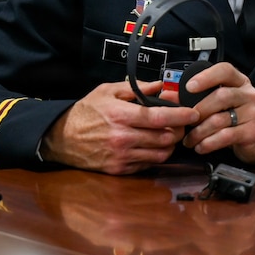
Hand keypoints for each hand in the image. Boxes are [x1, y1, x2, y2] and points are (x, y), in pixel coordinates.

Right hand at [41, 80, 198, 174]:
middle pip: (165, 138)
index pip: (160, 118)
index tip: (193, 113)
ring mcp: (122, 156)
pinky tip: (152, 146)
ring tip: (168, 135)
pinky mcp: (119, 169)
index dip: (181, 116)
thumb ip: (137, 88)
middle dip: (179, 130)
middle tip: (182, 124)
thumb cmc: (86, 112)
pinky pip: (148, 164)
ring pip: (160, 154)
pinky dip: (155, 155)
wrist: (61, 138)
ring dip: (169, 145)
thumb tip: (161, 85)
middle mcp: (123, 138)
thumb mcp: (108, 91)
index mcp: (121, 115)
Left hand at [178, 62, 254, 164]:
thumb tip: (171, 96)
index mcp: (241, 83)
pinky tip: (202, 146)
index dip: (206, 77)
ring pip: (220, 119)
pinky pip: (225, 136)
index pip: (225, 71)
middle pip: (220, 96)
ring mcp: (253, 113)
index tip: (189, 87)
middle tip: (187, 122)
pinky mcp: (252, 132)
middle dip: (198, 110)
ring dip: (199, 132)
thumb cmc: (240, 118)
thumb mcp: (226, 103)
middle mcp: (249, 95)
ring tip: (190, 140)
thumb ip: (202, 97)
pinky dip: (209, 143)